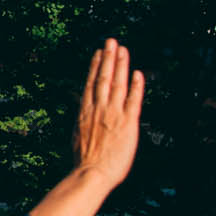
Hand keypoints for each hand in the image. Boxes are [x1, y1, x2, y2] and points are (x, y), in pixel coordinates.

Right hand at [71, 41, 142, 184]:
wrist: (91, 174)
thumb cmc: (84, 162)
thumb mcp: (77, 137)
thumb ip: (83, 123)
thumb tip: (83, 117)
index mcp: (85, 112)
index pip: (91, 83)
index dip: (95, 66)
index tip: (98, 53)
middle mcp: (98, 109)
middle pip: (103, 78)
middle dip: (108, 58)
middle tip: (111, 41)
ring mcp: (113, 114)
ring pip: (117, 84)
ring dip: (120, 65)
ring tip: (122, 49)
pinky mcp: (128, 123)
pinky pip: (133, 100)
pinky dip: (136, 86)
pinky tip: (137, 73)